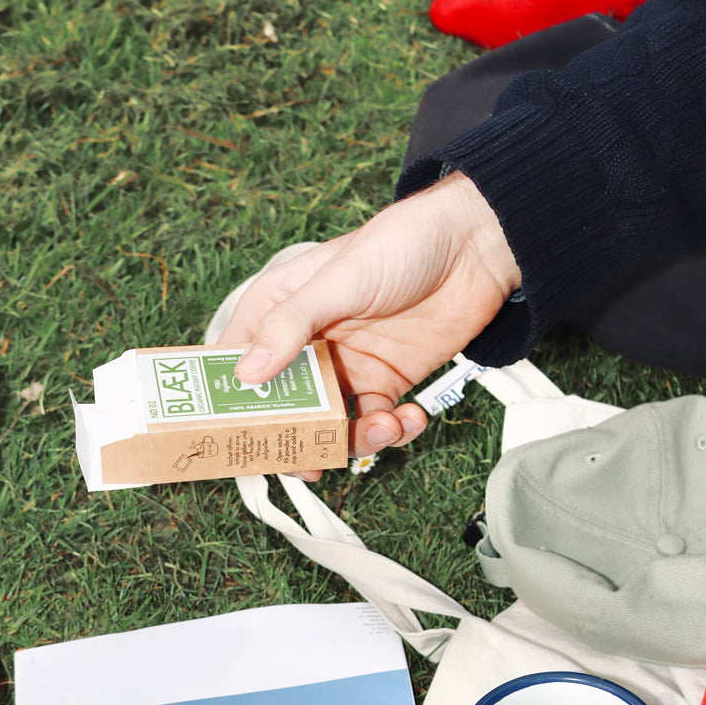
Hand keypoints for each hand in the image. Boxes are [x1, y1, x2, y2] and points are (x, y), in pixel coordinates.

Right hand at [218, 172, 520, 471]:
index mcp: (277, 313)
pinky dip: (391, 433)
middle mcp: (304, 347)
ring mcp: (343, 370)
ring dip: (352, 441)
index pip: (234, 365)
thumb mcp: (338, 280)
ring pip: (327, 428)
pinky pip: (374, 425)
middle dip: (294, 440)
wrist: (477, 244)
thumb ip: (290, 325)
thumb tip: (246, 373)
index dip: (228, 404)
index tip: (234, 438)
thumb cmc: (401, 243)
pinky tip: (411, 417)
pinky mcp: (384, 384)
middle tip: (311, 461)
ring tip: (383, 428)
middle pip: (279, 411)